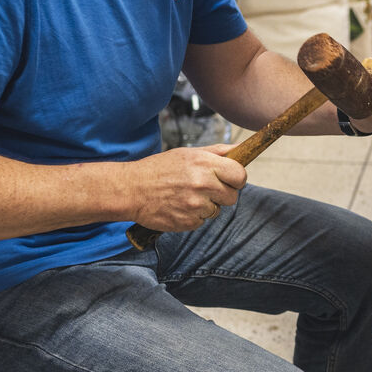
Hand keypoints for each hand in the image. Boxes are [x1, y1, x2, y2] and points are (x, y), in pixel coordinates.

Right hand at [124, 144, 246, 231]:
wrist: (131, 189)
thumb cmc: (159, 169)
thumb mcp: (188, 153)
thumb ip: (217, 152)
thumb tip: (240, 150)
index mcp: (204, 164)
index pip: (240, 175)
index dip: (236, 178)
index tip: (229, 179)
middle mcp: (203, 184)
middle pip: (232, 196)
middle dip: (222, 194)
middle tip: (204, 188)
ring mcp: (196, 205)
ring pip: (217, 210)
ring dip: (206, 205)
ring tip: (186, 196)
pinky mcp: (188, 222)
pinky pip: (202, 221)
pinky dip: (193, 216)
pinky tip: (179, 206)